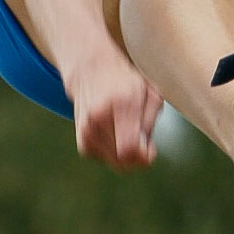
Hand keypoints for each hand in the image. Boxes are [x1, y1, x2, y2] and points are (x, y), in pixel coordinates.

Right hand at [68, 46, 161, 169]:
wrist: (90, 71)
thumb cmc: (126, 82)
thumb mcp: (150, 93)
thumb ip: (150, 123)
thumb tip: (145, 156)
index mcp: (121, 103)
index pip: (129, 149)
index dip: (144, 156)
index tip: (149, 146)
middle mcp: (99, 117)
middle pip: (124, 160)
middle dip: (137, 155)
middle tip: (139, 135)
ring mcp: (87, 130)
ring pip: (116, 162)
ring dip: (125, 151)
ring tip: (124, 129)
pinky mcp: (82, 142)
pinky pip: (106, 159)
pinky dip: (113, 151)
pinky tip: (113, 132)